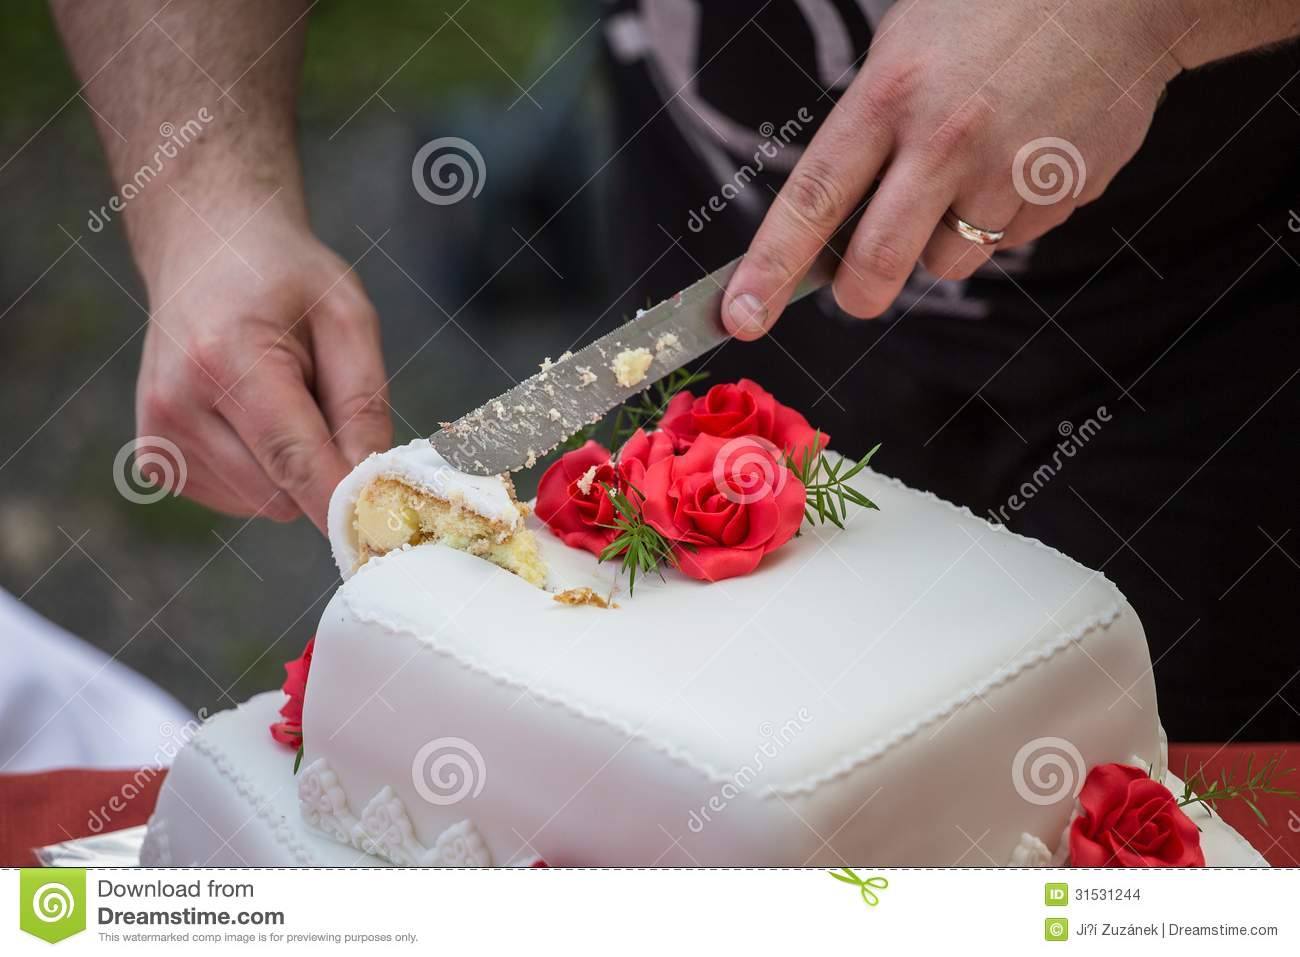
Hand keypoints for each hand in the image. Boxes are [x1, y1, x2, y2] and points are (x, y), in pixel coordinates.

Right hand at [136, 205, 390, 530]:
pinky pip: (240, 500)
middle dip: (323, 468)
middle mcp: (177, 404)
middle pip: (283, 493)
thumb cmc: (286, 280)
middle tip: (323, 403)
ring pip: (264, 504)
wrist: (206, 250)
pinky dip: (263, 473)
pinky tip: (252, 415)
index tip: (384, 533)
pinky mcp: (156, 460)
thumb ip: (364, 402)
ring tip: (280, 399)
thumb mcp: (348, 317)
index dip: (343, 503)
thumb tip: (373, 485)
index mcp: (226, 360)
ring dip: (291, 469)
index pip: (294, 459)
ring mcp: (159, 436)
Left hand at [722, 0, 1185, 334]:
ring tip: (973, 166)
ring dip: (944, 238)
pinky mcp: (1060, 195)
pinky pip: (1009, 240)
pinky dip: (1004, 216)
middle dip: (858, 293)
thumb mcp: (905, 47)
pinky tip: (1022, 156)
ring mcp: (1008, 173)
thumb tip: (834, 229)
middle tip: (858, 287)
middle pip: (876, 267)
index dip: (769, 268)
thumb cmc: (993, 11)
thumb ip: (867, 135)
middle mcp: (945, 140)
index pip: (812, 200)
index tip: (739, 319)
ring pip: (947, 261)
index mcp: (891, 94)